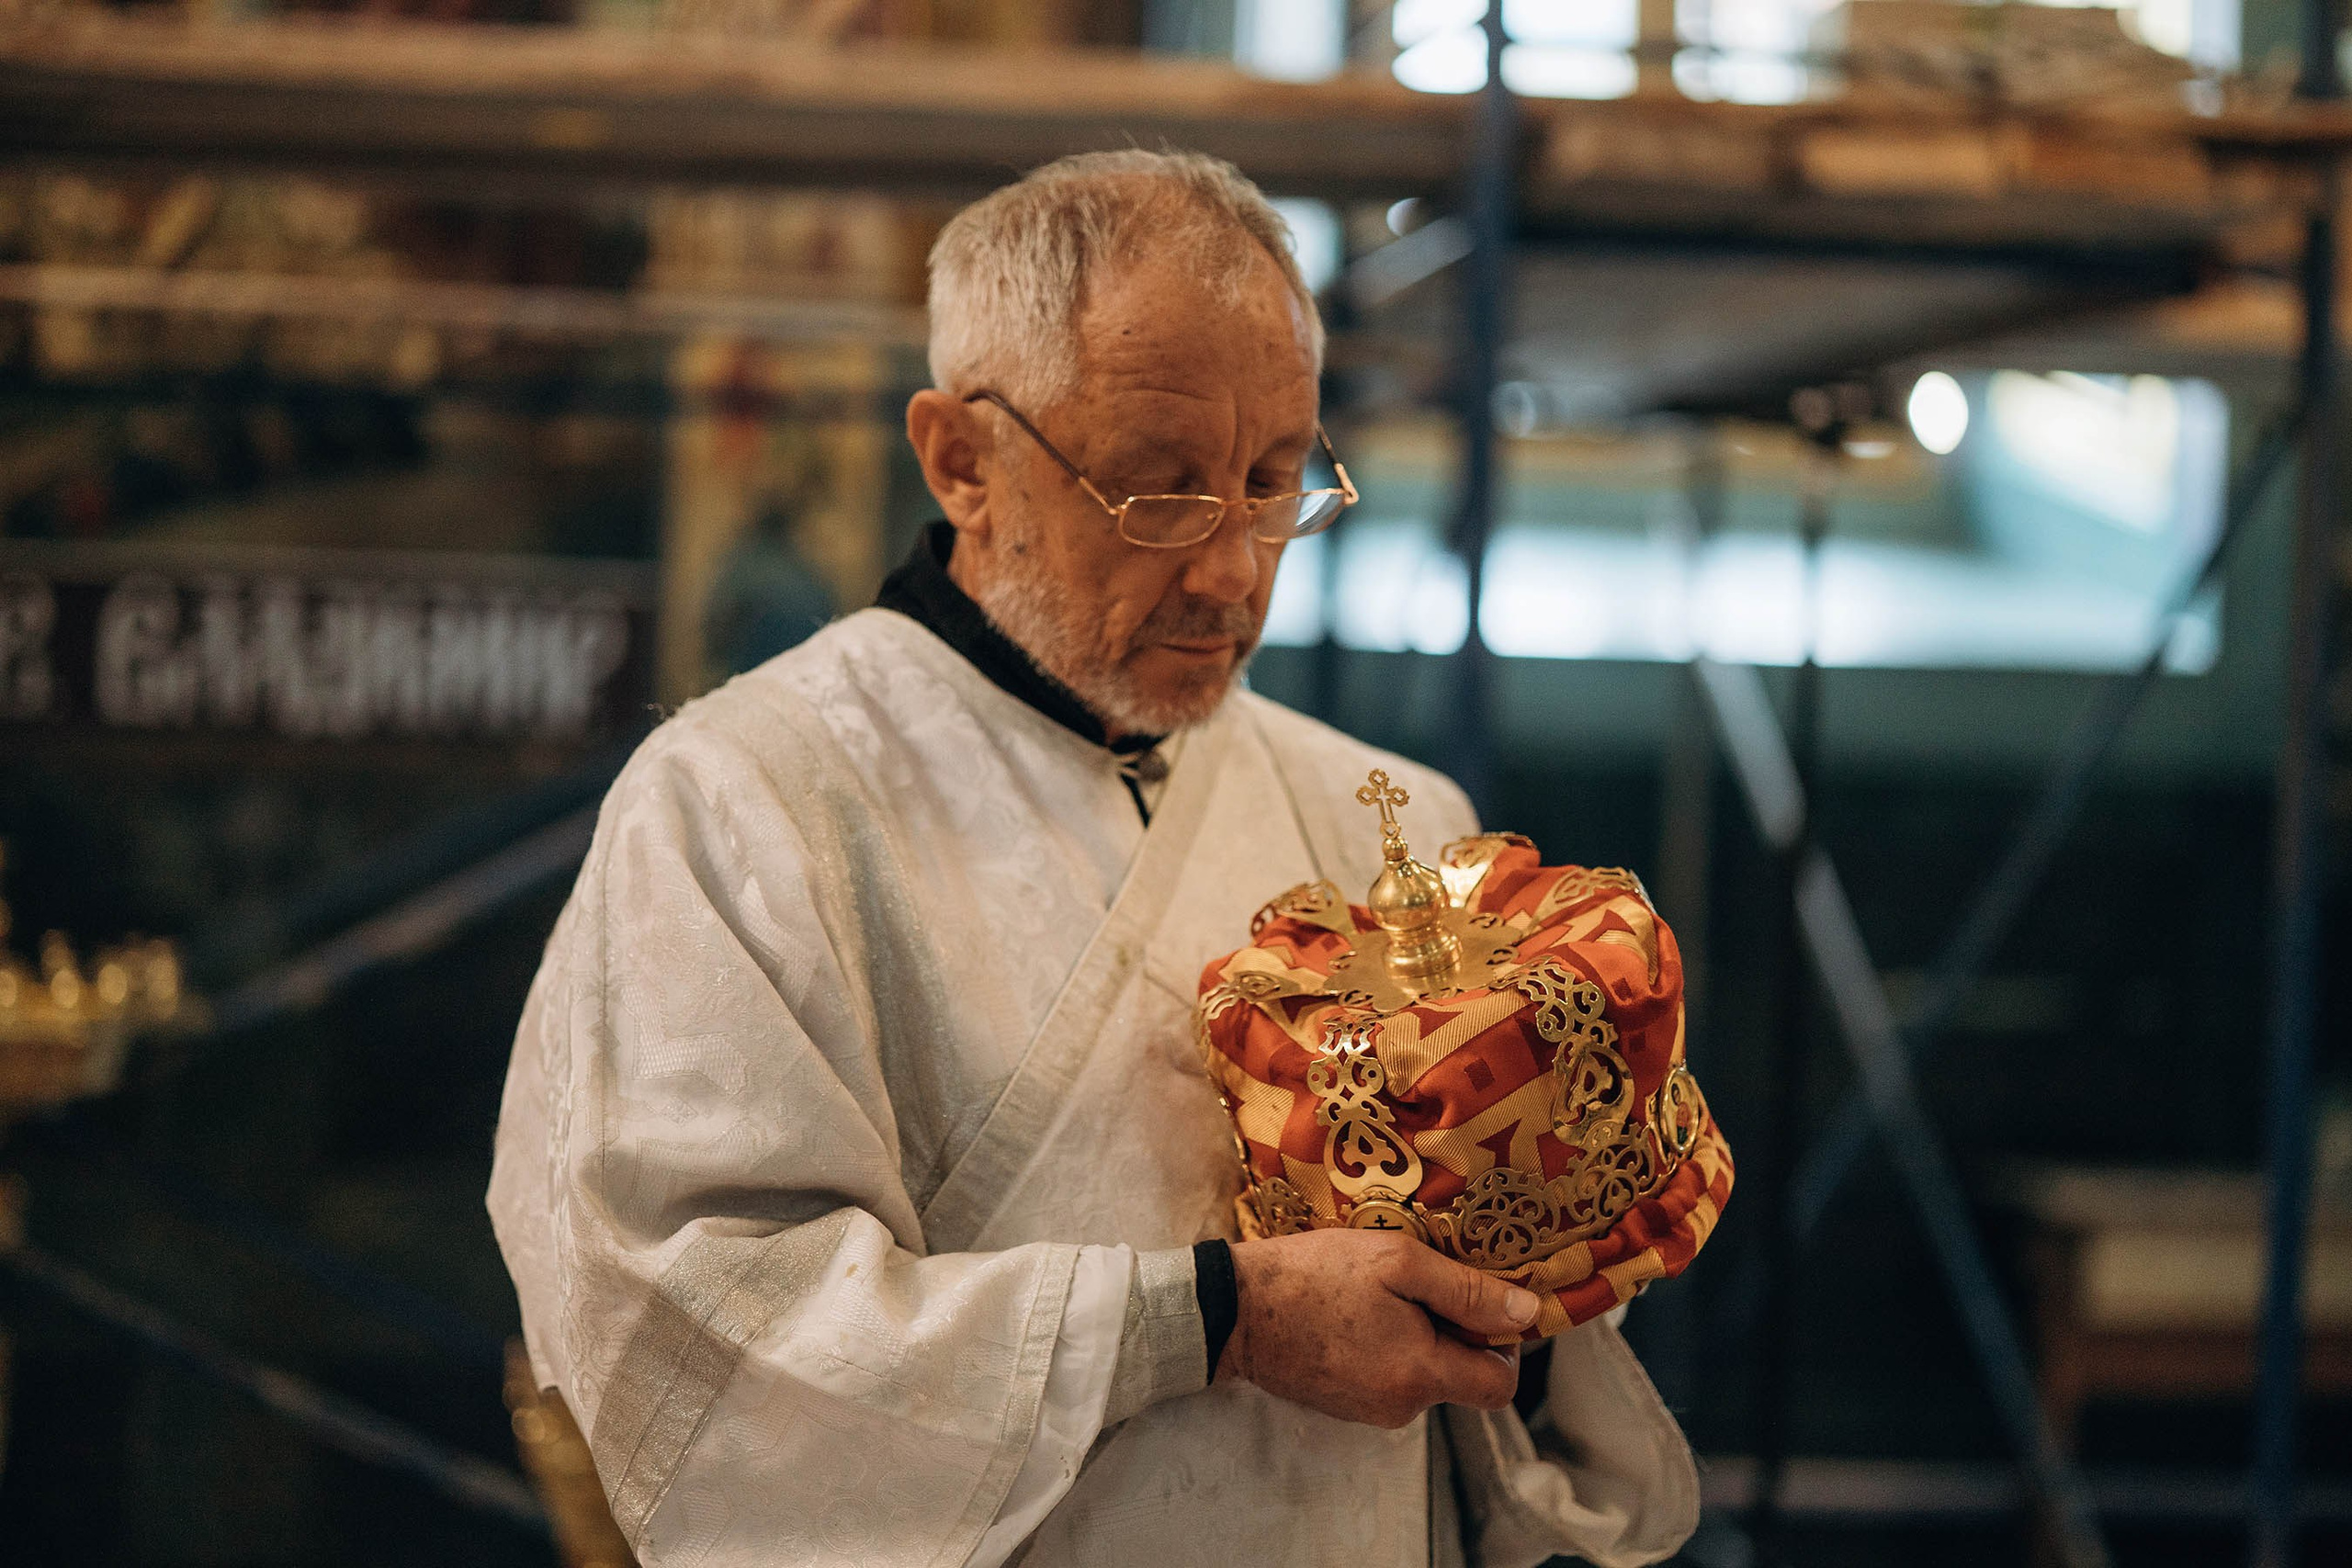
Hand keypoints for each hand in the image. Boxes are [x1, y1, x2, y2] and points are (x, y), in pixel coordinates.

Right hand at [1218, 1229, 1538, 1428]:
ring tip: (1378, 1292)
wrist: (1232, 1309)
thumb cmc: (1314, 1276)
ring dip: (1416, 1335)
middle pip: (1460, 1376)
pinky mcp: (1343, 1404)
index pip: (1500, 1384)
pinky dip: (1385, 1345)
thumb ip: (1466, 1290)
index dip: (1503, 1342)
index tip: (1479, 1302)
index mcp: (1421, 1376)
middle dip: (1452, 1331)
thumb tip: (1526, 1312)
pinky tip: (1355, 1311)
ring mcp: (1369, 1411)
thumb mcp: (1396, 1262)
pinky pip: (1388, 1376)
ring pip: (1423, 1374)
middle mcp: (1401, 1407)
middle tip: (1417, 1282)